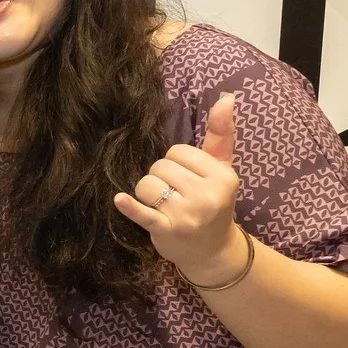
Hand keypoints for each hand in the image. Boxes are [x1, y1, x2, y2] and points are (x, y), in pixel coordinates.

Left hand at [113, 92, 245, 281]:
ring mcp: (187, 215)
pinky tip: (120, 200)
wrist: (212, 250)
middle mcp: (207, 195)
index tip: (187, 179)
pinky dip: (130, 207)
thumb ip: (221, 134)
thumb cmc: (214, 202)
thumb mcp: (222, 169)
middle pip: (160, 167)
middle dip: (161, 178)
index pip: (178, 152)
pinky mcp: (167, 230)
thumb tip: (227, 98)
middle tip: (175, 195)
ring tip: (165, 206)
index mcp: (223, 177)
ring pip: (146, 185)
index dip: (176, 163)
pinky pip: (143, 213)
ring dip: (148, 194)